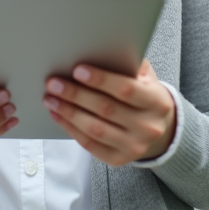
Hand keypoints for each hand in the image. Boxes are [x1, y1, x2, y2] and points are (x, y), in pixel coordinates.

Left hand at [43, 59, 175, 166]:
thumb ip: (127, 64)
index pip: (127, 90)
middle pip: (106, 109)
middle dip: (76, 95)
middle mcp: (148, 127)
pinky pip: (90, 145)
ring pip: (95, 129)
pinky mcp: (118, 159)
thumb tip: (97, 50)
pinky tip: (58, 114)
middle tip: (53, 83)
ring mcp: (134, 146)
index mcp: (157, 102)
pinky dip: (70, 128)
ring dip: (68, 112)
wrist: (158, 128)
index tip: (78, 70)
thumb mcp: (144, 77)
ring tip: (50, 98)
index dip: (101, 80)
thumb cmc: (144, 95)